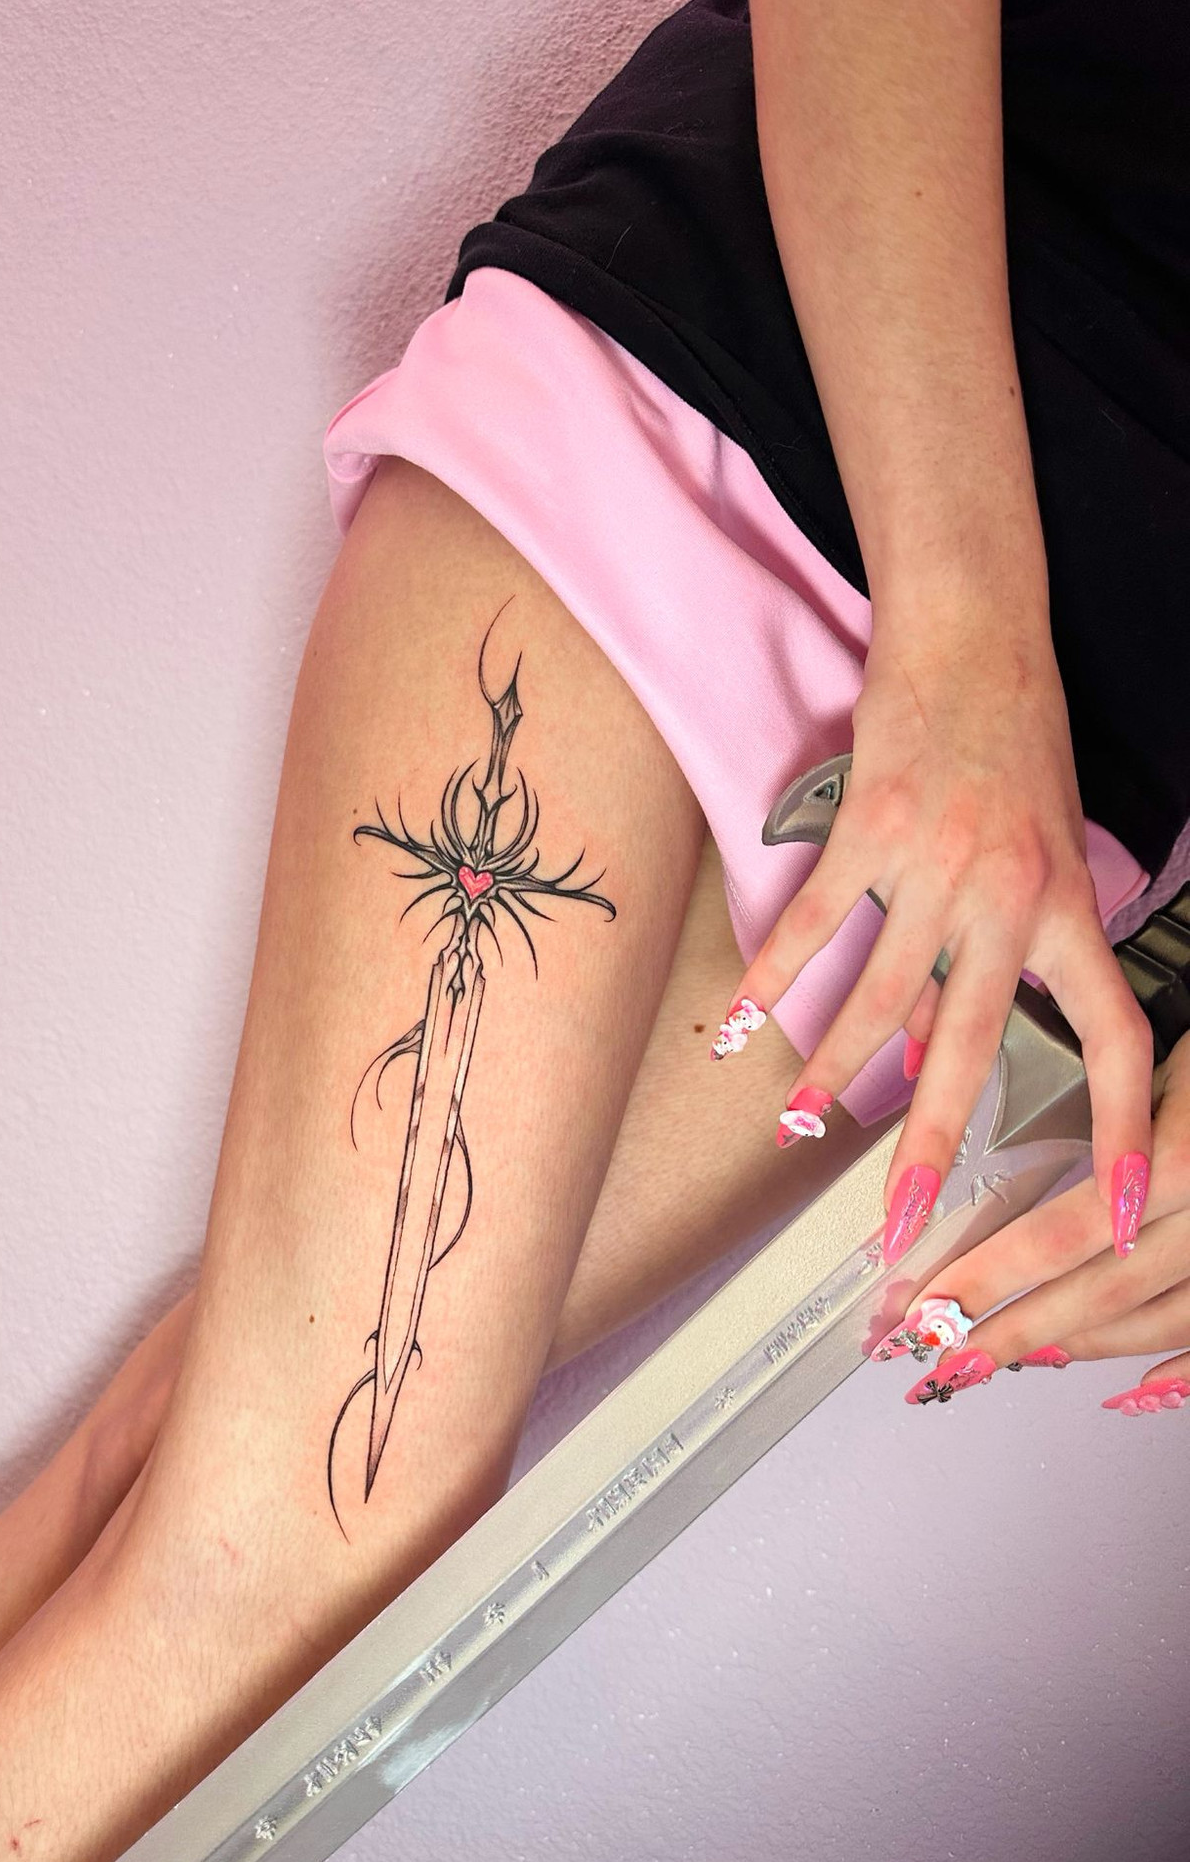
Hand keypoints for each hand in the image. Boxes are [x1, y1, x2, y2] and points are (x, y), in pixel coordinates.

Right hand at [713, 600, 1154, 1263]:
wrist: (975, 636)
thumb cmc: (1011, 744)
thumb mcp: (1033, 858)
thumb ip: (986, 963)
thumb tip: (923, 1054)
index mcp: (1069, 909)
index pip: (1117, 1040)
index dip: (1125, 1132)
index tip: (1122, 1212)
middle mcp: (1013, 896)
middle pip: (974, 1048)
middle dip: (931, 1148)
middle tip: (899, 1225)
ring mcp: (941, 863)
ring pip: (881, 995)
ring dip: (830, 1070)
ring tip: (792, 1120)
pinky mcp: (874, 826)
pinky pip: (816, 921)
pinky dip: (771, 975)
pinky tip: (736, 1019)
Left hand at [873, 1028, 1189, 1413]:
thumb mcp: (1164, 1064)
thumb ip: (1106, 1120)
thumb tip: (1021, 1175)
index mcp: (1180, 1157)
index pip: (1064, 1232)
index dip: (989, 1276)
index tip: (926, 1302)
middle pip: (1102, 1289)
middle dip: (1013, 1331)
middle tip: (945, 1356)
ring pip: (1156, 1320)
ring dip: (1078, 1346)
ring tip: (1015, 1356)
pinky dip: (1174, 1371)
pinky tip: (1133, 1392)